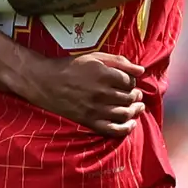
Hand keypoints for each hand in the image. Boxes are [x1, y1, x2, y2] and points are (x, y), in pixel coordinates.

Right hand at [16, 49, 145, 137]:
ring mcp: (96, 109)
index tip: (128, 82)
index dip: (132, 82)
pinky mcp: (89, 121)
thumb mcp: (95, 57)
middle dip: (136, 96)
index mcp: (104, 75)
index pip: (130, 82)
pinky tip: (131, 124)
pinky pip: (113, 129)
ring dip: (135, 111)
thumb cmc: (71, 67)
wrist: (46, 82)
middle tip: (135, 95)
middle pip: (129, 97)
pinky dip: (126, 128)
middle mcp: (101, 93)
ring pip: (125, 113)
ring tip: (138, 107)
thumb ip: (120, 62)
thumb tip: (141, 70)